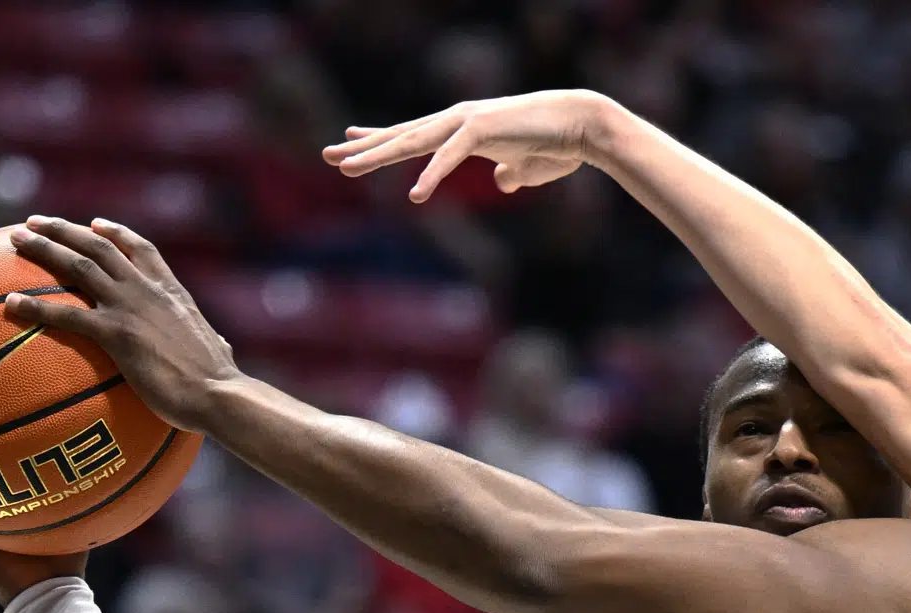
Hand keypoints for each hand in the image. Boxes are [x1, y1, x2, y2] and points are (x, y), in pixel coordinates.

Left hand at [2, 217, 238, 434]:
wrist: (219, 393)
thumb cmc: (222, 383)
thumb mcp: (220, 351)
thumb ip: (216, 343)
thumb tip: (224, 349)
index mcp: (172, 292)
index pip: (141, 250)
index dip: (115, 233)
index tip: (94, 224)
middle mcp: (147, 290)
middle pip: (98, 246)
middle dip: (64, 229)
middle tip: (34, 223)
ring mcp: (130, 308)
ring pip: (78, 265)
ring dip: (43, 247)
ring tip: (15, 239)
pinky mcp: (115, 334)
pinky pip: (65, 314)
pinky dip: (34, 306)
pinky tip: (9, 304)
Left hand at [324, 90, 619, 202]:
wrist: (584, 127)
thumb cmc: (558, 145)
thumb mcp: (528, 169)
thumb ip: (511, 174)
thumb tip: (503, 181)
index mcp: (463, 130)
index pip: (413, 134)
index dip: (380, 139)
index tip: (350, 141)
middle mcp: (458, 120)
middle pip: (403, 136)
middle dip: (365, 147)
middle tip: (327, 155)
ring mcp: (468, 121)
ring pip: (414, 141)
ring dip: (379, 155)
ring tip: (346, 167)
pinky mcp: (483, 129)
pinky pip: (450, 156)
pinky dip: (432, 174)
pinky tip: (415, 195)